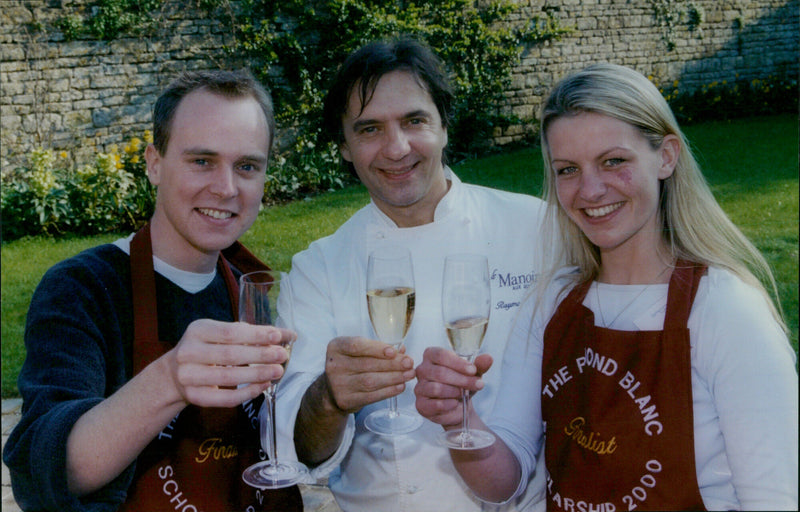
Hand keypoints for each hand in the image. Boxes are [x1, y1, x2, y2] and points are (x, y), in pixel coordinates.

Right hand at [166, 318, 292, 406]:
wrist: (174, 374)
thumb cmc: (206, 349)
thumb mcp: (219, 334)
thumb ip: (249, 334)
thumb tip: (285, 335)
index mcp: (198, 330)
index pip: (231, 332)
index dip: (256, 335)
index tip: (278, 336)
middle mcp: (188, 352)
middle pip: (230, 355)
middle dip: (260, 355)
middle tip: (282, 355)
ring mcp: (188, 376)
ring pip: (228, 377)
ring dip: (257, 374)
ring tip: (277, 371)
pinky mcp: (194, 396)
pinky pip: (224, 398)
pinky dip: (247, 393)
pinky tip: (263, 386)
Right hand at [323, 336, 415, 412]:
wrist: (332, 391)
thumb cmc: (351, 365)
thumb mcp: (358, 352)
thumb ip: (379, 349)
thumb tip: (402, 350)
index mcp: (336, 347)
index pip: (356, 346)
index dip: (376, 349)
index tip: (394, 352)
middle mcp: (334, 366)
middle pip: (367, 364)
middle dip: (392, 364)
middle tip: (409, 363)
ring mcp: (338, 385)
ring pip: (370, 381)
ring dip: (393, 378)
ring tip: (409, 374)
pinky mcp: (345, 401)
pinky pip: (371, 396)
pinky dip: (388, 391)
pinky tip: (400, 386)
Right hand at [414, 347, 492, 427]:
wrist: (458, 406)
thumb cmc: (462, 384)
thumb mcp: (472, 373)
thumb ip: (479, 365)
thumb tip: (488, 358)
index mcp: (431, 356)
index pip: (440, 355)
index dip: (458, 363)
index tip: (473, 370)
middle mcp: (422, 370)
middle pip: (440, 372)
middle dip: (462, 380)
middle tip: (477, 384)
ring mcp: (419, 388)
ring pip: (437, 388)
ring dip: (455, 392)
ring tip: (464, 394)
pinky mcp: (420, 405)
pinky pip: (434, 404)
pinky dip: (448, 404)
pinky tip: (455, 403)